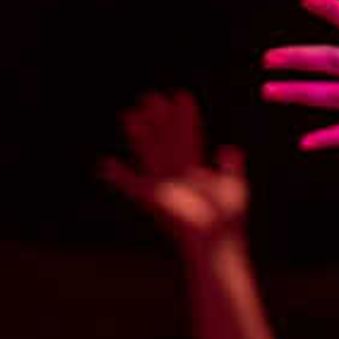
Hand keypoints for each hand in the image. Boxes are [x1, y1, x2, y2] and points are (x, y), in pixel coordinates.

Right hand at [98, 88, 248, 252]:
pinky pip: (132, 185)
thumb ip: (231, 169)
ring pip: (150, 153)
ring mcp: (164, 186)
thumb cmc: (227, 223)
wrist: (217, 243)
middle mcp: (177, 175)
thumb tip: (229, 148)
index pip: (189, 137)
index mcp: (195, 171)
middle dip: (158, 119)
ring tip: (129, 115)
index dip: (185, 118)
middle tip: (149, 96)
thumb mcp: (234, 189)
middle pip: (166, 140)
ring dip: (141, 135)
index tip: (181, 95)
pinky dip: (118, 176)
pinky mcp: (154, 200)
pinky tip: (104, 164)